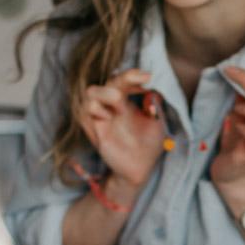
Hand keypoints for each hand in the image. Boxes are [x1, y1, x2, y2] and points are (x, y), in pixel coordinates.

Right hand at [80, 68, 165, 191]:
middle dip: (124, 79)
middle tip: (142, 86)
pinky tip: (108, 118)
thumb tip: (154, 90)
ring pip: (91, 92)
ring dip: (108, 95)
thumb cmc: (148, 145)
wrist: (139, 169)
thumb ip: (156, 106)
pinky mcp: (93, 129)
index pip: (125, 79)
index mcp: (127, 101)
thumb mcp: (158, 123)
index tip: (148, 77)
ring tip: (121, 108)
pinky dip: (97, 110)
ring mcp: (101, 116)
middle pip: (109, 80)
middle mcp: (112, 106)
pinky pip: (85, 111)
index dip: (134, 74)